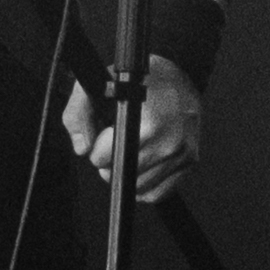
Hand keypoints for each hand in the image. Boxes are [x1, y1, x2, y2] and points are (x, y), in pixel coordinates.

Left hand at [61, 53, 201, 203]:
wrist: (179, 77)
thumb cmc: (140, 80)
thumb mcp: (101, 82)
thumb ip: (79, 112)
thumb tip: (82, 148)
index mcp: (148, 121)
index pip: (105, 157)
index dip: (96, 148)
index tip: (102, 137)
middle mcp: (168, 141)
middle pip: (122, 174)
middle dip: (110, 162)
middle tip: (113, 143)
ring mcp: (182, 154)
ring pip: (140, 187)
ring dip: (126, 174)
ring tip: (126, 150)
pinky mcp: (190, 162)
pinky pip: (159, 192)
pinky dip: (144, 185)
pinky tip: (140, 164)